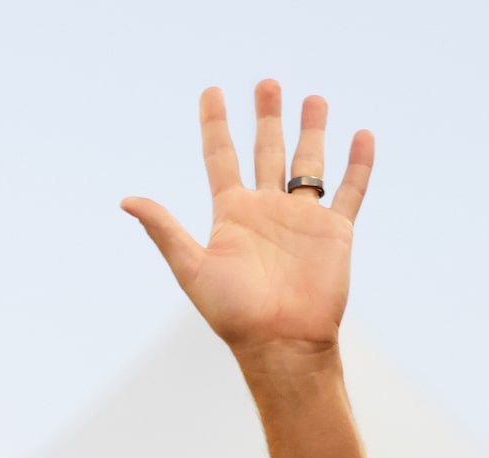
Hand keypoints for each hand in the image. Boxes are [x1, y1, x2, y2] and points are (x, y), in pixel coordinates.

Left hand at [124, 82, 372, 361]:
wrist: (281, 344)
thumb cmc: (233, 315)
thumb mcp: (191, 268)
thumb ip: (164, 230)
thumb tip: (126, 199)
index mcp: (232, 215)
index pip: (221, 158)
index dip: (215, 125)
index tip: (212, 91)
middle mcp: (266, 210)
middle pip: (266, 151)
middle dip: (267, 117)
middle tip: (267, 83)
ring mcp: (302, 219)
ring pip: (308, 163)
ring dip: (311, 131)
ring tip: (313, 98)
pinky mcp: (334, 232)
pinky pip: (350, 190)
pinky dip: (358, 164)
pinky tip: (361, 135)